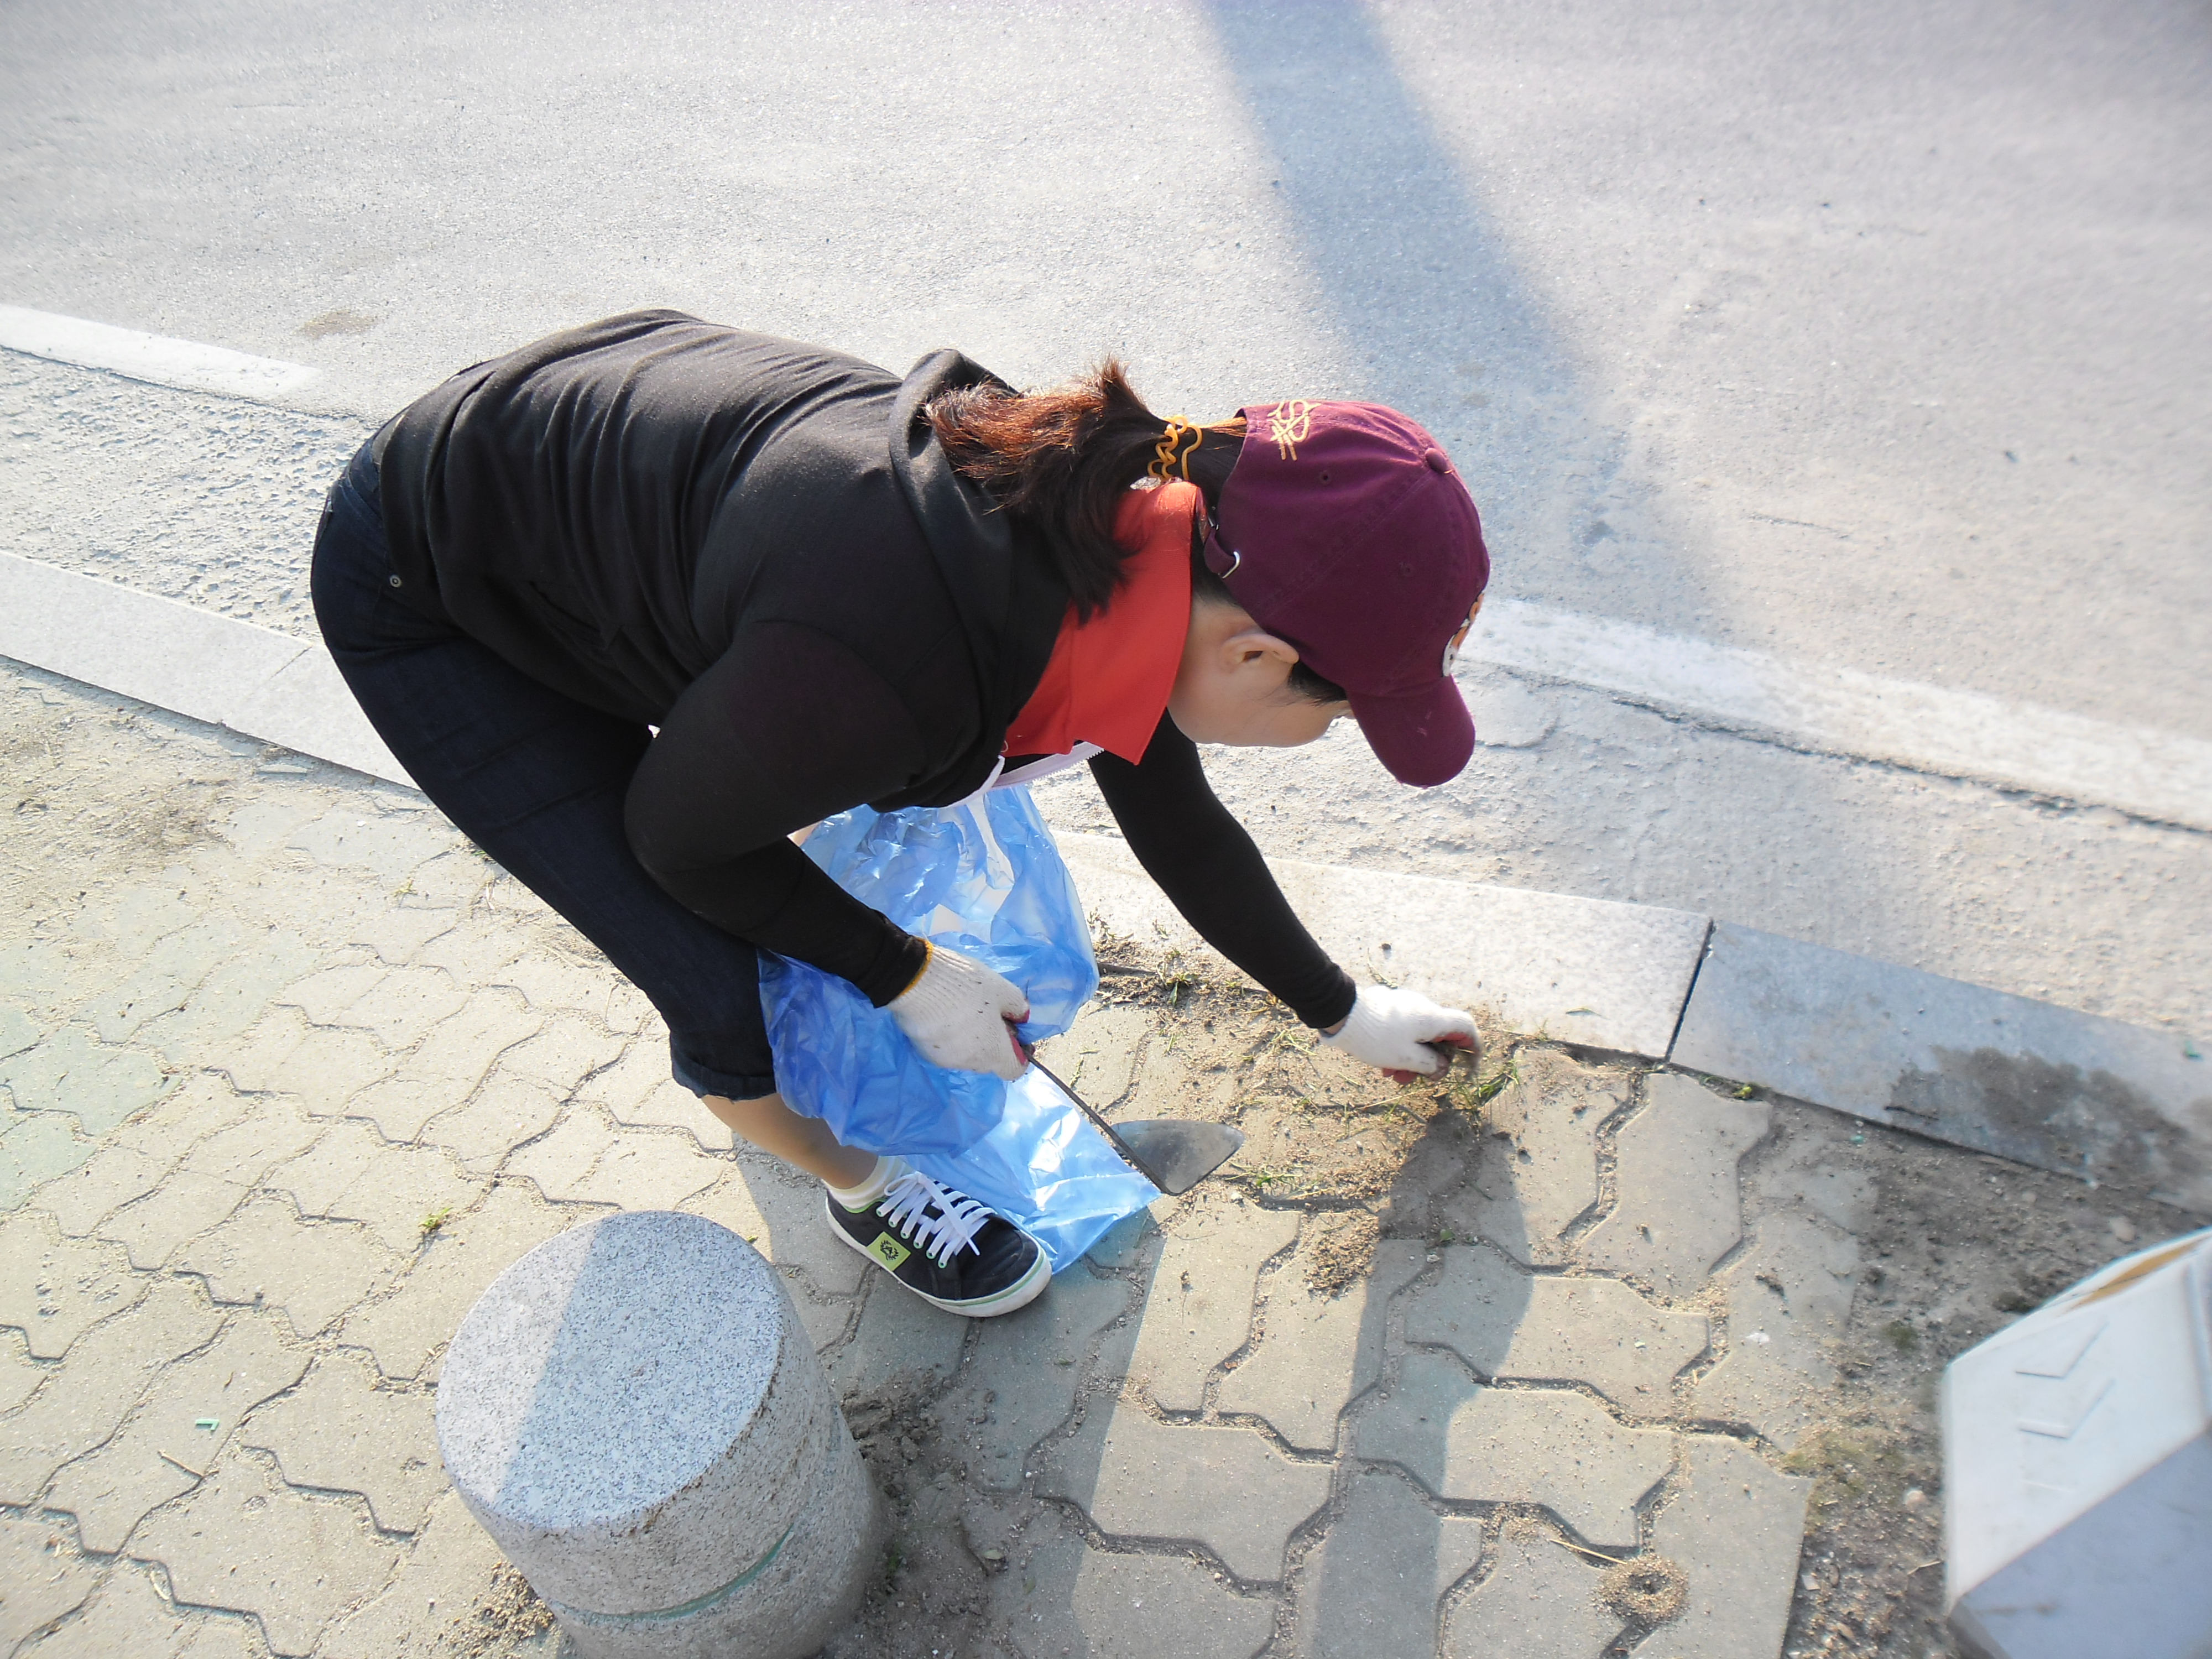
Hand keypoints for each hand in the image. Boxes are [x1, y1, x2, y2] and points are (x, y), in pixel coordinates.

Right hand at [887, 943, 1029, 1078]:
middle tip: (988, 1014)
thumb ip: (1018, 1006)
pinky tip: (943, 1014)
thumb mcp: (1002, 989)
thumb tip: (1022, 1018)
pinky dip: (950, 1037)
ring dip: (970, 1039)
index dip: (1019, 1054)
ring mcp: (945, 1060)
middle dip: (993, 1042)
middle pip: (990, 1061)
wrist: (915, 982)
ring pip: (966, 1055)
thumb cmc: (966, 987)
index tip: (1014, 1032)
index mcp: (994, 1053)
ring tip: (963, 1011)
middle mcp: (971, 1064)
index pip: (1014, 1070)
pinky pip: (946, 1049)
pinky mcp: (924, 1052)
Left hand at [1319, 985, 1478, 1082]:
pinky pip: (1404, 1030)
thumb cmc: (1377, 1037)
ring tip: (1392, 1075)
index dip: (1472, 1046)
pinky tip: (1383, 1064)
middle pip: (1439, 1036)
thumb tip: (1442, 1068)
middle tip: (1414, 1079)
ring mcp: (1406, 1006)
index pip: (1465, 1027)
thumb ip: (1431, 1065)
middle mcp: (1423, 1008)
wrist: (1342, 1013)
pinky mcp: (1390, 1008)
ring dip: (1411, 1058)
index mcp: (1433, 1018)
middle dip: (1430, 1061)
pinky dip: (1399, 1048)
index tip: (1467, 1065)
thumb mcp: (1407, 1058)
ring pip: (1419, 1036)